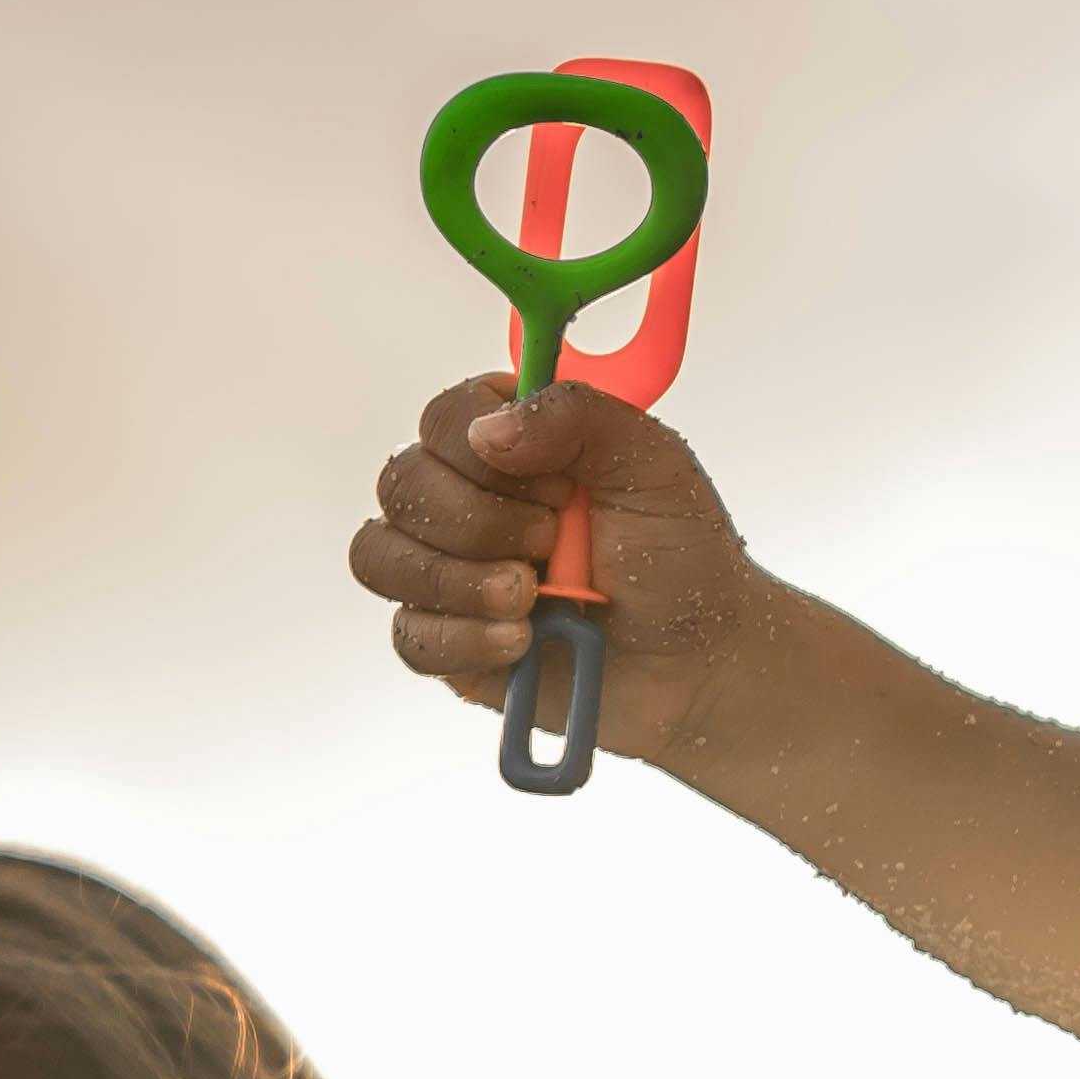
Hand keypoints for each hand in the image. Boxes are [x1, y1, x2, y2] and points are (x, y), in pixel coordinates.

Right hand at [351, 375, 755, 772]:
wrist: (698, 662)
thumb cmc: (680, 557)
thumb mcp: (654, 466)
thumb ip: (579, 417)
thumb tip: (486, 428)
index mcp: (512, 443)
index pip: (444, 417)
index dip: (483, 451)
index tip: (559, 485)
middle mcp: (467, 498)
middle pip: (400, 483)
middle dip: (477, 519)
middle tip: (551, 542)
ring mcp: (450, 571)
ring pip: (380, 556)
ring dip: (457, 578)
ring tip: (531, 597)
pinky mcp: (447, 640)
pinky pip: (407, 634)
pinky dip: (461, 637)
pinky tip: (521, 641)